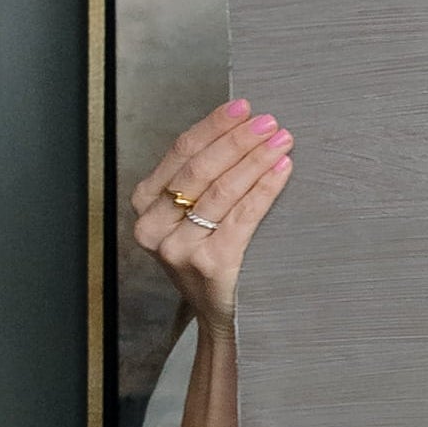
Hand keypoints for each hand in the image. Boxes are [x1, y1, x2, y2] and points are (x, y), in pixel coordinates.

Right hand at [132, 99, 293, 328]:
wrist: (222, 319)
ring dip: (255, 159)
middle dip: (238, 139)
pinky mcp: (209, 263)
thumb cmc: (210, 261)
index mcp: (144, 205)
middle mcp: (153, 225)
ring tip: (281, 140)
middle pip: (200, 168)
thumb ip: (198, 182)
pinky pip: (242, 216)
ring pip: (222, 189)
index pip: (180, 152)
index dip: (213, 126)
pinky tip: (282, 169)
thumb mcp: (189, 219)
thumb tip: (238, 130)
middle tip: (269, 121)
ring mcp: (178, 247)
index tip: (242, 107)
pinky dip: (265, 188)